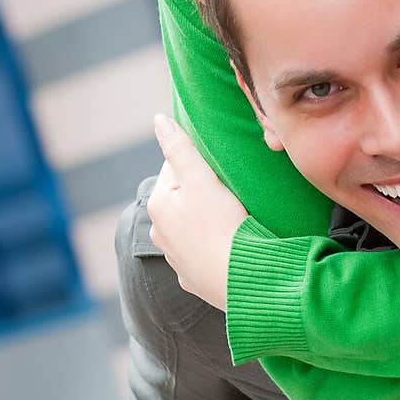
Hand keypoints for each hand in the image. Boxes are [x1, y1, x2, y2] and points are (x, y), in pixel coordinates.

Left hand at [147, 115, 247, 310]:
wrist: (241, 280)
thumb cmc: (222, 226)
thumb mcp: (202, 180)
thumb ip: (180, 148)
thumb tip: (158, 119)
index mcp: (158, 206)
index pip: (176, 168)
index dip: (202, 164)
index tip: (222, 171)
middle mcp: (160, 233)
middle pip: (184, 197)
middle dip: (204, 192)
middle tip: (232, 193)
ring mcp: (177, 258)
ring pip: (193, 225)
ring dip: (208, 219)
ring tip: (234, 218)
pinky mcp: (195, 277)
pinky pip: (204, 252)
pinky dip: (214, 245)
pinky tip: (229, 244)